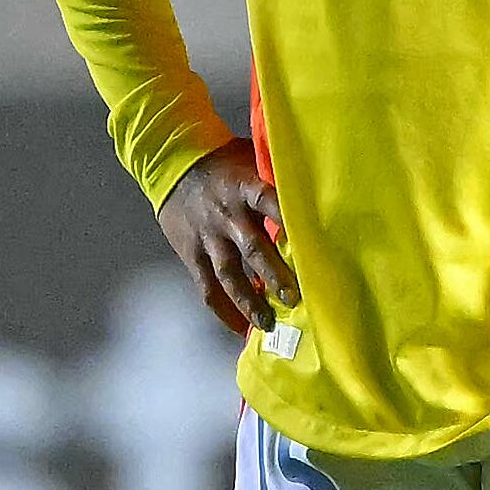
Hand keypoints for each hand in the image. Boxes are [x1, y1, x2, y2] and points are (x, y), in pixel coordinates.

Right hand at [156, 142, 298, 335]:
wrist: (172, 165)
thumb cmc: (224, 164)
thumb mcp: (251, 161)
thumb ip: (275, 182)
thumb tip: (316, 197)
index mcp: (246, 188)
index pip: (271, 203)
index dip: (289, 221)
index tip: (311, 243)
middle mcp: (228, 216)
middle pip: (253, 249)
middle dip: (275, 275)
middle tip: (295, 298)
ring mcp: (209, 238)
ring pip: (230, 275)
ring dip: (250, 301)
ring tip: (268, 323)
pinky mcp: (192, 254)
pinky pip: (208, 287)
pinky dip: (224, 310)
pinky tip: (241, 328)